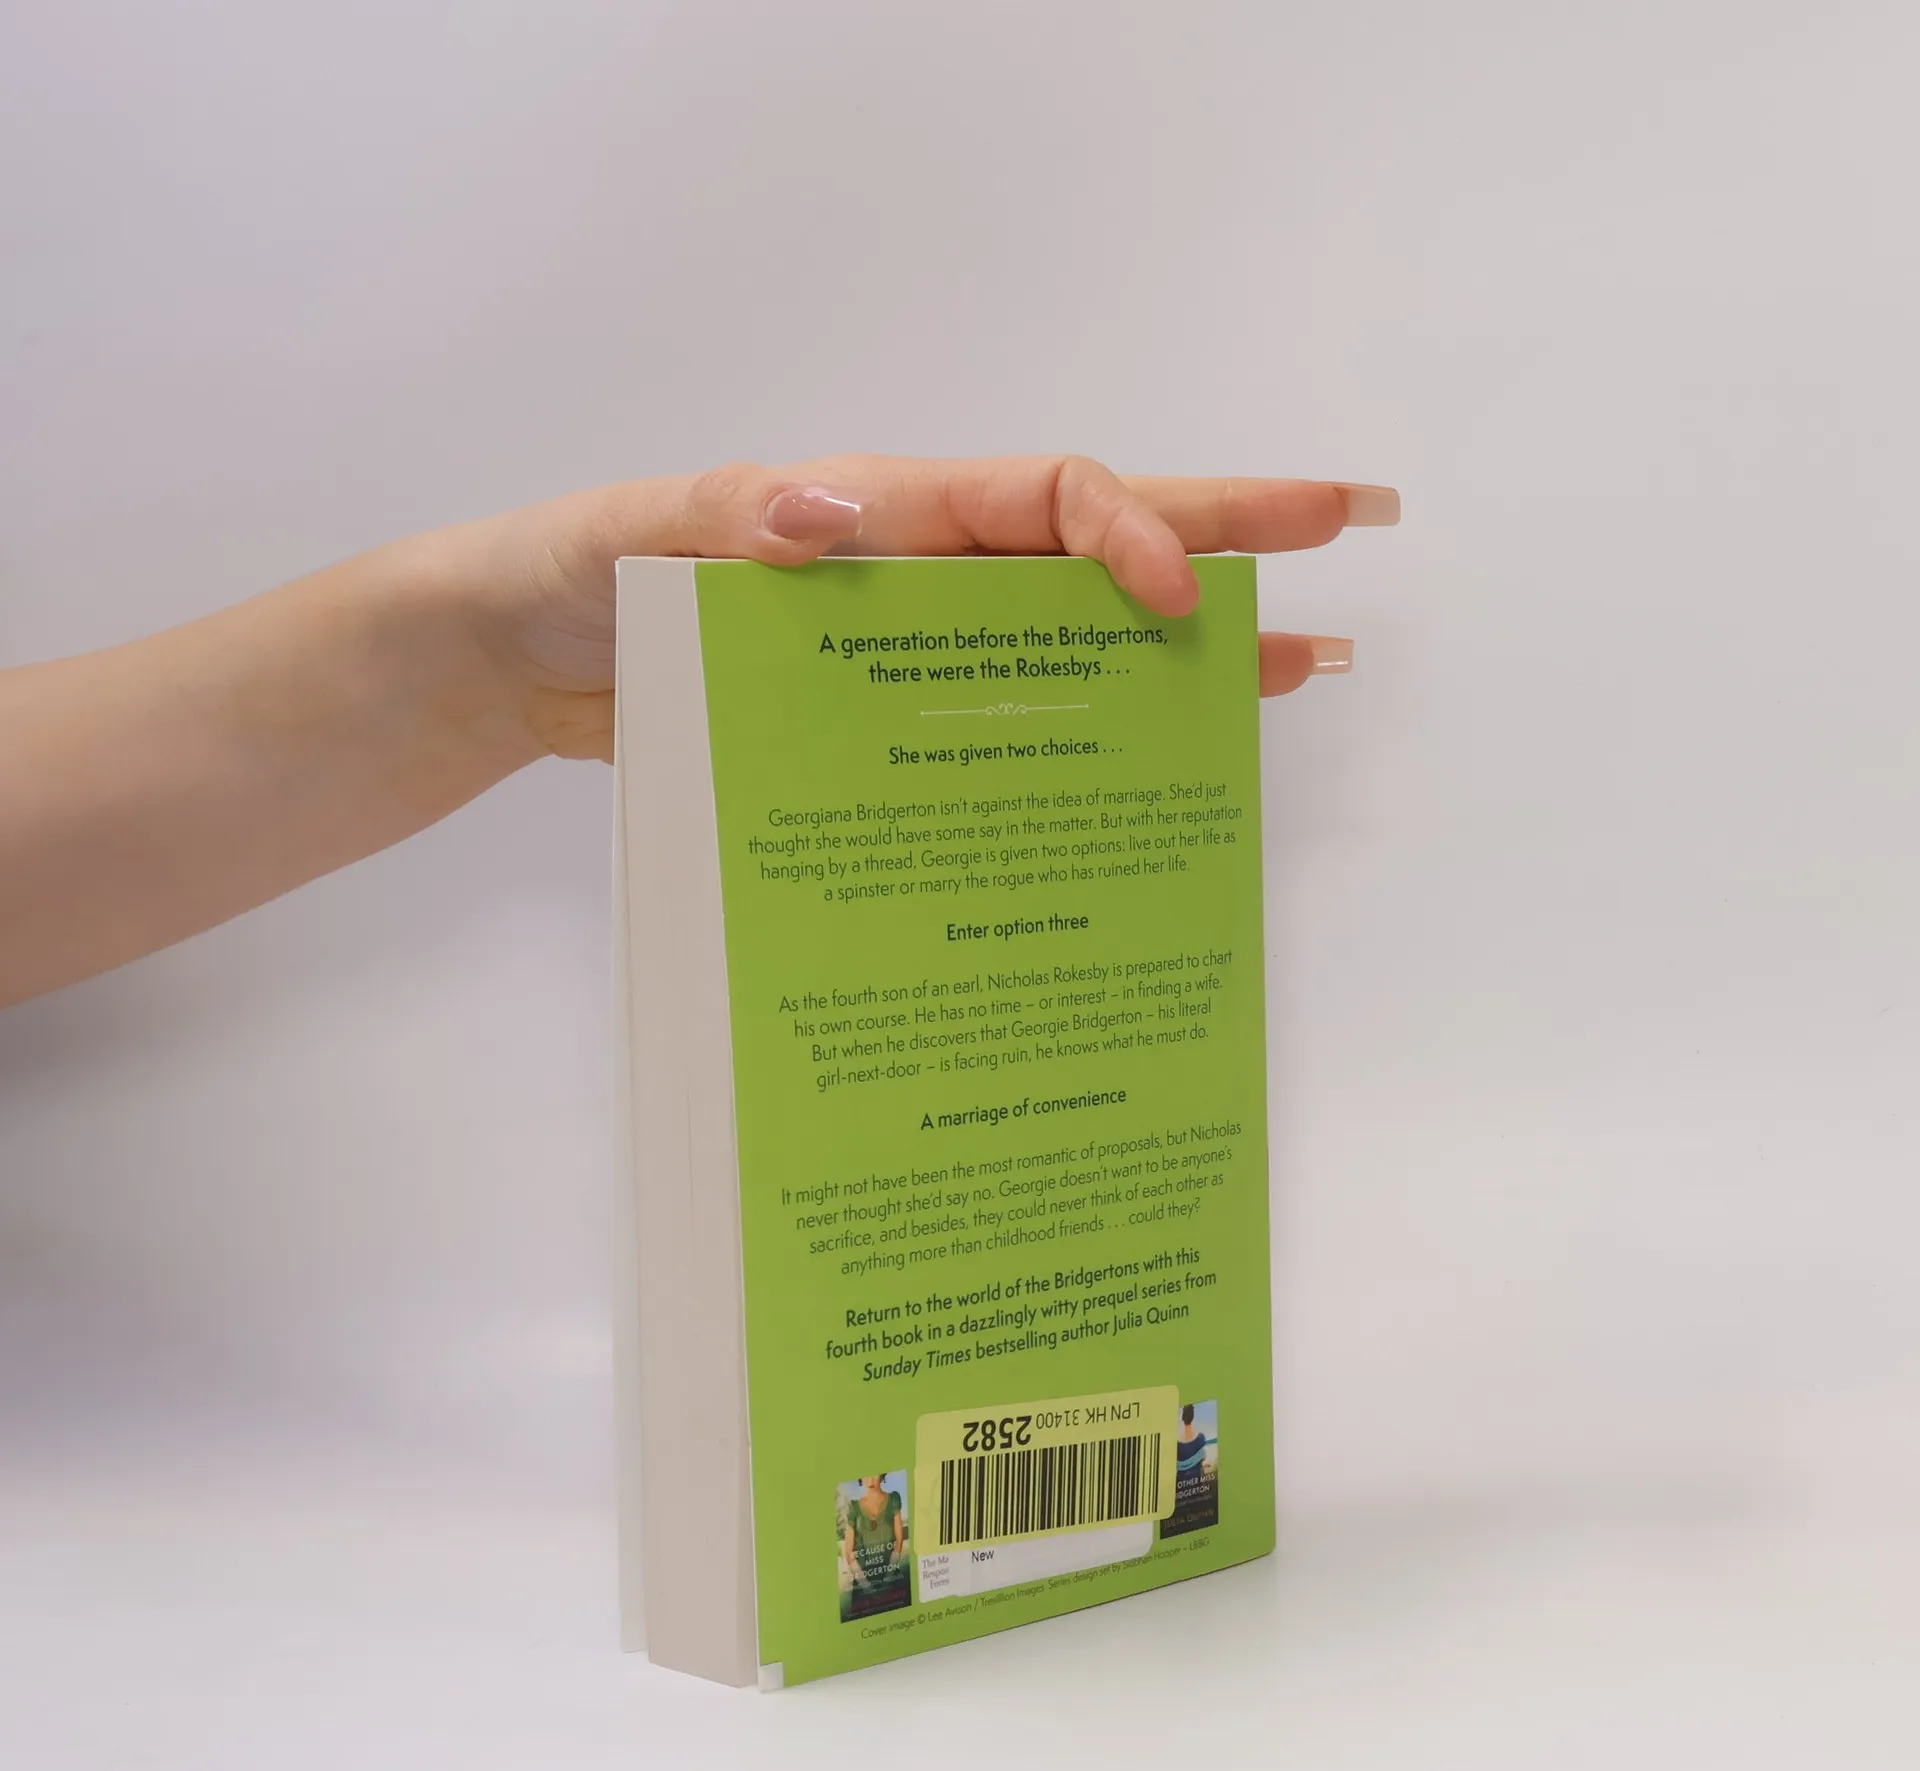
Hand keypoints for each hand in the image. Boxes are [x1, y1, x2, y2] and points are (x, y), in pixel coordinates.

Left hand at [442, 455, 1398, 762]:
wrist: (514, 665)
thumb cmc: (565, 581)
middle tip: (1353, 526)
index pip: (1040, 497)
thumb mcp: (626, 536)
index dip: (1122, 531)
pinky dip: (1087, 733)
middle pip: (1095, 545)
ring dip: (1189, 645)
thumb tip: (836, 510)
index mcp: (881, 509)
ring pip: (1074, 639)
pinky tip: (1153, 762)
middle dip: (1227, 533)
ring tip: (1305, 664)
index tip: (1169, 598)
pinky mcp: (890, 723)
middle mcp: (920, 571)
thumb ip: (723, 517)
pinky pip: (1011, 719)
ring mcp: (915, 650)